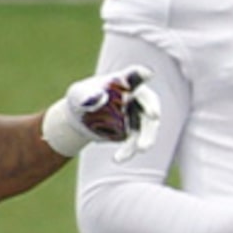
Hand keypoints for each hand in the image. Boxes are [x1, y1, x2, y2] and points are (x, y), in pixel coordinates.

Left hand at [42, 66, 159, 160]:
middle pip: (149, 103)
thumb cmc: (81, 99)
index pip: (133, 76)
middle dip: (152, 109)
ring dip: (147, 137)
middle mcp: (136, 97)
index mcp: (123, 82)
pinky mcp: (135, 132)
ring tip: (141, 149)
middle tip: (154, 116)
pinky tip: (117, 159)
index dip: (141, 74)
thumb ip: (86, 95)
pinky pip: (136, 141)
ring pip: (147, 126)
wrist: (82, 118)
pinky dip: (129, 150)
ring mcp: (138, 115)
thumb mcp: (78, 95)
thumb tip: (98, 99)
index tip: (147, 73)